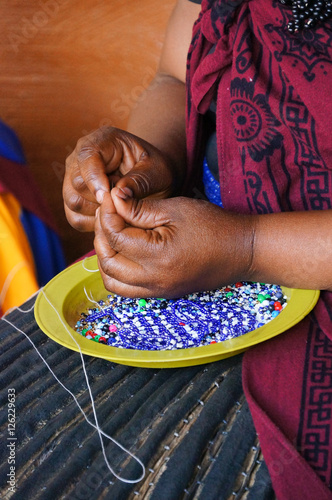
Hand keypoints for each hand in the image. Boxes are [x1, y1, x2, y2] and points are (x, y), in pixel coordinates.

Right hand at [63, 126, 176, 231]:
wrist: (151, 178)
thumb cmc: (154, 170)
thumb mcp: (157, 172)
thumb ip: (139, 181)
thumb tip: (118, 194)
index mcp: (102, 141)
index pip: (87, 157)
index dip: (95, 179)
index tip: (110, 197)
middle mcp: (81, 157)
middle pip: (77, 183)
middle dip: (100, 199)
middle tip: (124, 205)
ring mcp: (73, 177)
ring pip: (73, 202)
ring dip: (97, 212)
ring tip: (120, 210)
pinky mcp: (73, 197)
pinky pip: (74, 218)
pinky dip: (92, 224)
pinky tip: (111, 219)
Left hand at [94, 190, 254, 297]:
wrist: (242, 251)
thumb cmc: (213, 225)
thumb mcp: (176, 208)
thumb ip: (140, 208)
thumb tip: (112, 200)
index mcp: (159, 256)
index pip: (115, 236)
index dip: (107, 214)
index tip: (109, 197)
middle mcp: (155, 280)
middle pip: (107, 261)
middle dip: (101, 234)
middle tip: (107, 213)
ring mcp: (158, 291)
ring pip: (112, 281)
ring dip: (105, 257)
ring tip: (111, 233)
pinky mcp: (162, 294)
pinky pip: (126, 289)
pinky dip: (116, 272)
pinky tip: (122, 251)